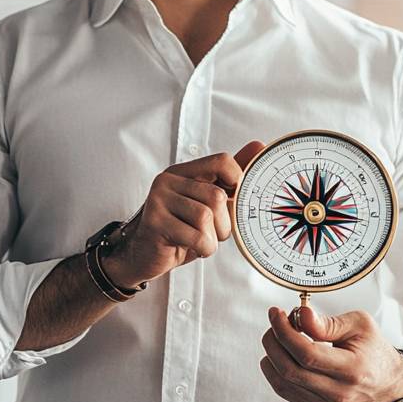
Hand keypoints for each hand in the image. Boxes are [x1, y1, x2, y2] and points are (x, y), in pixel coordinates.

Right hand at [104, 140, 264, 287]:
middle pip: (217, 195)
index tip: (231, 202)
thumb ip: (231, 177)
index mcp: (184, 172)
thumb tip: (258, 145)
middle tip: (213, 232)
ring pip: (207, 216)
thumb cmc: (180, 229)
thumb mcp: (207, 203)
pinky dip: (204, 248)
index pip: (223, 160)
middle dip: (224, 223)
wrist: (143, 255)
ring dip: (213, 238)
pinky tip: (194, 248)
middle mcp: (169, 180)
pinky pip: (196, 236)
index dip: (236, 183)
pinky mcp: (155, 222)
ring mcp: (159, 199)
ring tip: (202, 241)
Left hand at [259, 305, 402, 401]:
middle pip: (289, 369)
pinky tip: (278, 354)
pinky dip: (274, 371)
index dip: (284, 331)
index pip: (306, 353)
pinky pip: (286, 392)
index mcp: (351, 369)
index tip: (277, 313)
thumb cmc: (375, 352)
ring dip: (271, 355)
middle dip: (273, 340)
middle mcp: (337, 392)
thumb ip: (328, 322)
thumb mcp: (360, 325)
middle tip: (275, 321)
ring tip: (277, 335)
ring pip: (283, 383)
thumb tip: (301, 315)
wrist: (390, 385)